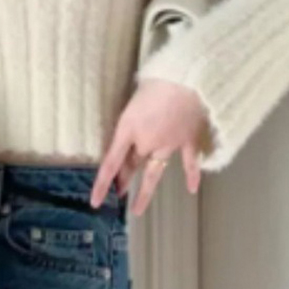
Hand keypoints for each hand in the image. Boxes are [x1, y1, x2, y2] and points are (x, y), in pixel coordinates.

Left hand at [90, 78, 210, 215]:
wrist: (189, 80)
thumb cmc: (158, 80)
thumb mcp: (134, 97)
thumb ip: (131, 115)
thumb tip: (132, 125)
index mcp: (128, 129)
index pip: (111, 163)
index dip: (102, 184)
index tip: (95, 202)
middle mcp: (146, 142)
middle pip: (131, 165)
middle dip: (122, 179)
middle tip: (116, 193)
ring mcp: (169, 145)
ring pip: (154, 172)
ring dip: (145, 191)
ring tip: (137, 209)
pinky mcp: (189, 141)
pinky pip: (189, 163)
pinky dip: (192, 176)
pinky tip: (192, 189)